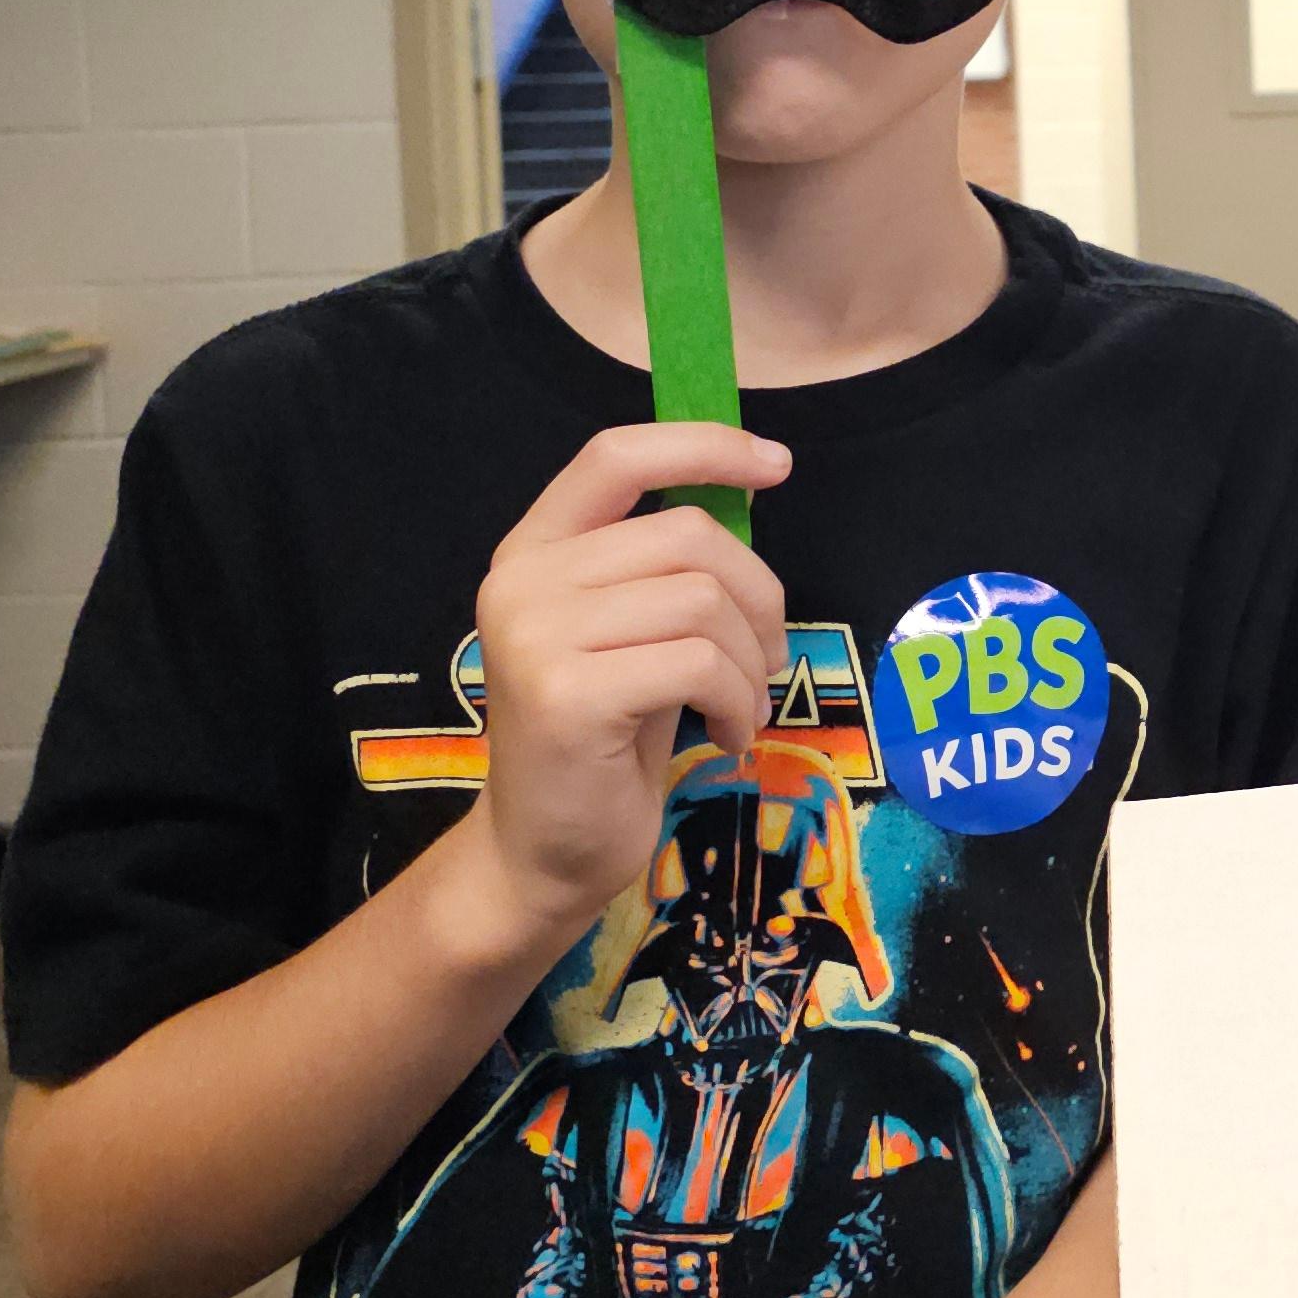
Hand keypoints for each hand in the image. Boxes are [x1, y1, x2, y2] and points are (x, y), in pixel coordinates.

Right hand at [457, 422, 791, 958]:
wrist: (543, 851)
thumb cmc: (604, 736)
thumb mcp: (632, 631)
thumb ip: (665, 566)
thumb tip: (752, 486)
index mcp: (533, 548)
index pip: (616, 456)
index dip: (702, 446)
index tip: (776, 465)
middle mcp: (521, 579)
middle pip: (688, 536)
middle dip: (759, 595)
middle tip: (767, 657)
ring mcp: (535, 635)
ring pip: (703, 602)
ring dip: (752, 660)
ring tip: (744, 703)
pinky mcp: (565, 693)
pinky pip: (699, 663)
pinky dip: (739, 700)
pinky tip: (730, 734)